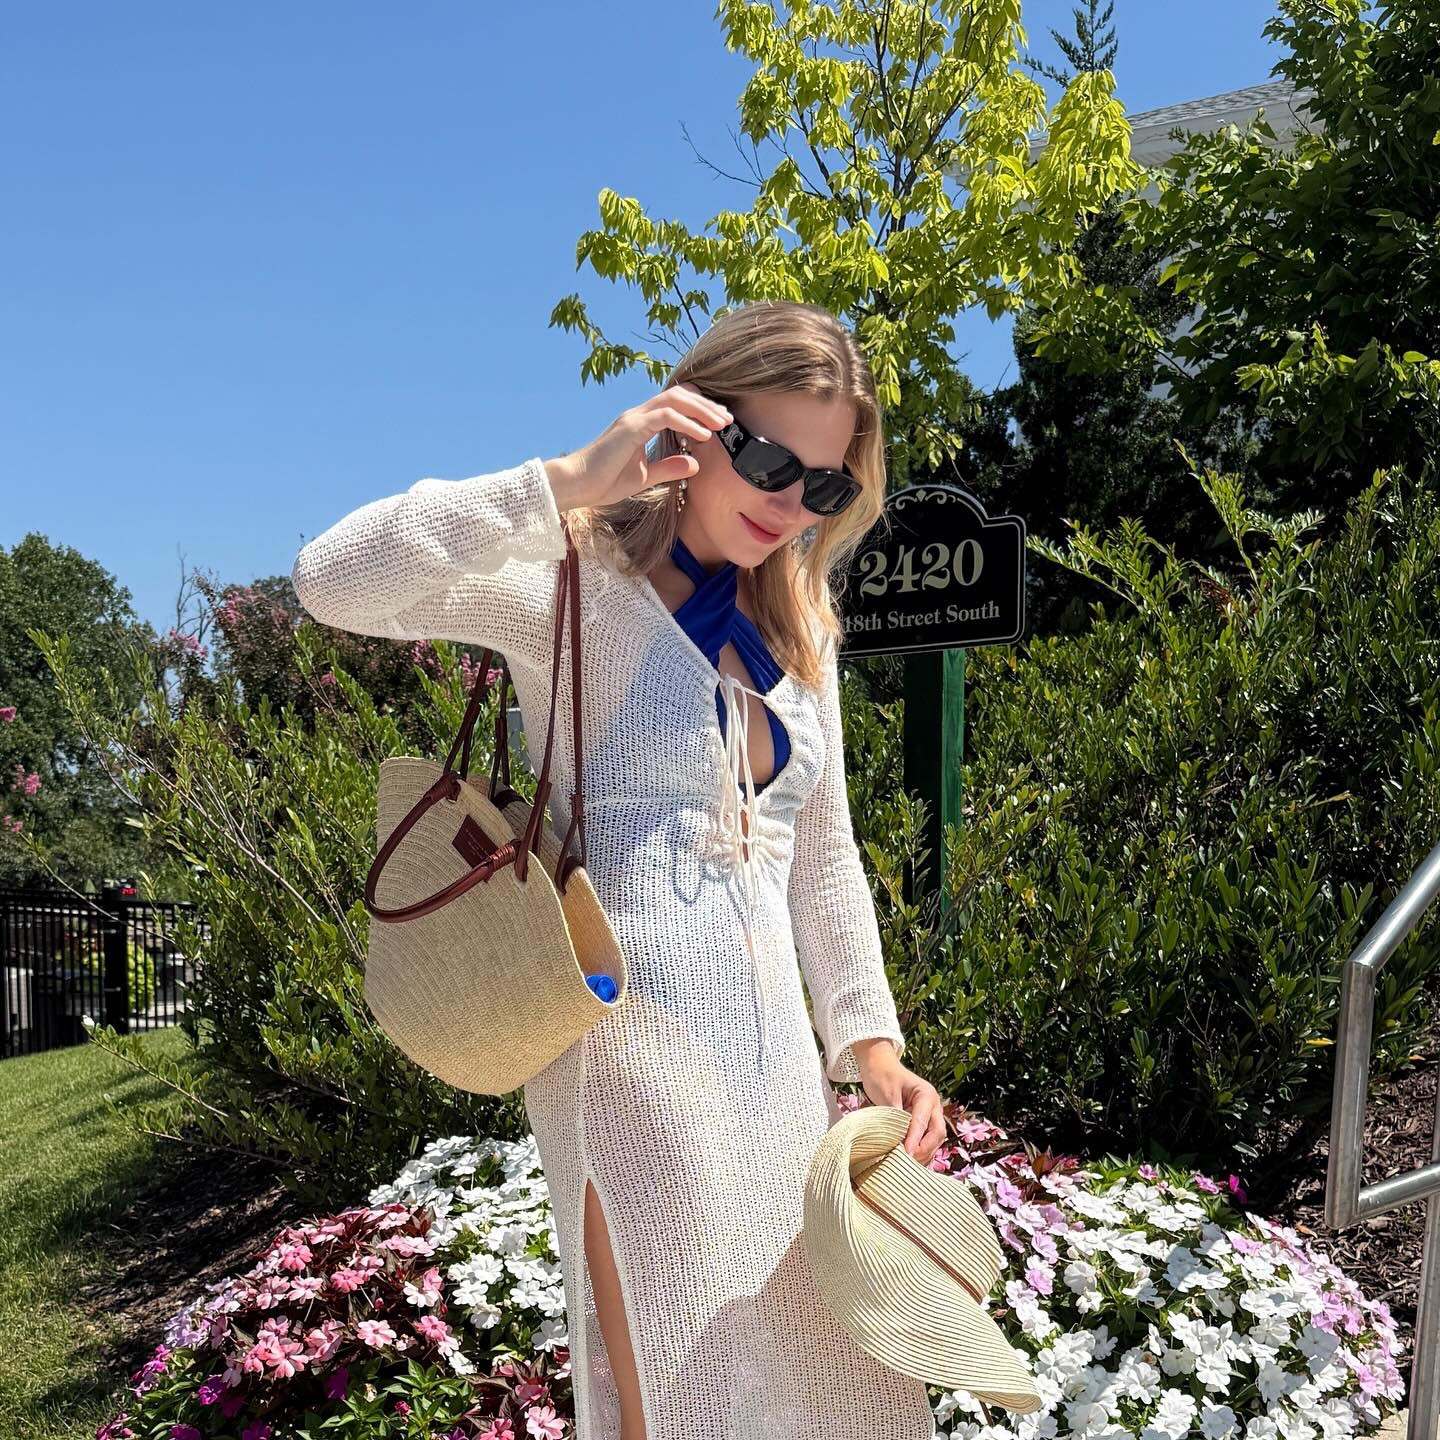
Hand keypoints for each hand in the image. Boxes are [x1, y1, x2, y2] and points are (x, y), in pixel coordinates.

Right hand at [542, 383, 733, 512]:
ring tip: (721, 424)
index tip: (719, 423)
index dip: (699, 408)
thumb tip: (695, 463)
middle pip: (679, 395)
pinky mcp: (630, 428)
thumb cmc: (604, 482)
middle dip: (706, 405)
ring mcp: (633, 419)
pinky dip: (687, 423)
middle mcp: (638, 415)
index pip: (675, 403)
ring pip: (674, 400)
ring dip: (701, 410)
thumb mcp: (645, 477)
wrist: (577, 485)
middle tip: (727, 419)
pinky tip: (703, 435)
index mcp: (640, 423)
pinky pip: (665, 417)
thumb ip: (669, 468)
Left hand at [853, 1039, 947, 1166]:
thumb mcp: (886, 1094)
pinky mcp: (923, 1124)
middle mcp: (933, 1106)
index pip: (923, 1121)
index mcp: (926, 1095)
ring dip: (924, 1153)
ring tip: (908, 1165)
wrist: (879, 1065)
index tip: (907, 1153)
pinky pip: (927, 1141)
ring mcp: (930, 1115)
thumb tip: (898, 1140)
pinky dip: (921, 1152)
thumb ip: (895, 1116)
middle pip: (937, 1133)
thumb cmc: (882, 1076)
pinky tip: (910, 1162)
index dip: (915, 1139)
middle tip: (908, 1161)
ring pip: (934, 1140)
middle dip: (924, 1149)